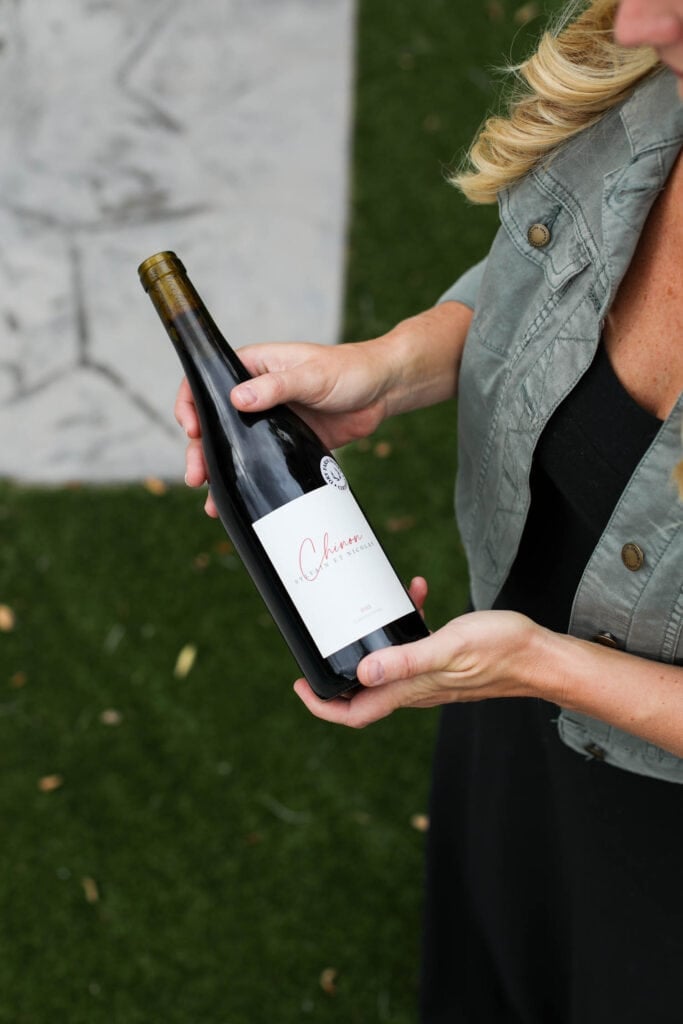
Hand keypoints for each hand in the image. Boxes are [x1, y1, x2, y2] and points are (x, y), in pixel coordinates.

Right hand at [174, 301, 472, 516]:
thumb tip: (237, 400)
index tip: (191, 428)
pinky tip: (239, 502)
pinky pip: (260, 464)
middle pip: (215, 422)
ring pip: (234, 447)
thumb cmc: (349, 370)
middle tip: (196, 475)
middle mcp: (256, 393)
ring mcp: (270, 420)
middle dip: (201, 450)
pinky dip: (249, 482)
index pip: (208, 381)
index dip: (192, 404)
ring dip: (220, 471)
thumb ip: (276, 387)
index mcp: (254, 367)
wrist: (383, 392)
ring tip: (211, 500)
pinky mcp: (287, 443)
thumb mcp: (312, 375)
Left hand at [293, 607, 548, 726]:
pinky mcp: (444, 661)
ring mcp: (430, 676)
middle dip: (339, 672)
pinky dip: (408, 622)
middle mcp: (416, 689)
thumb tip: (361, 672)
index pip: (356, 713)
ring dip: (373, 640)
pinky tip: (417, 593)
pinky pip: (414, 646)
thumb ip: (406, 660)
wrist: (540, 656)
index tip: (301, 685)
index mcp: (411, 691)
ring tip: (367, 607)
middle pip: (364, 693)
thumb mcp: (448, 648)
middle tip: (321, 644)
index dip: (323, 706)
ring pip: (387, 665)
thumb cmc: (500, 652)